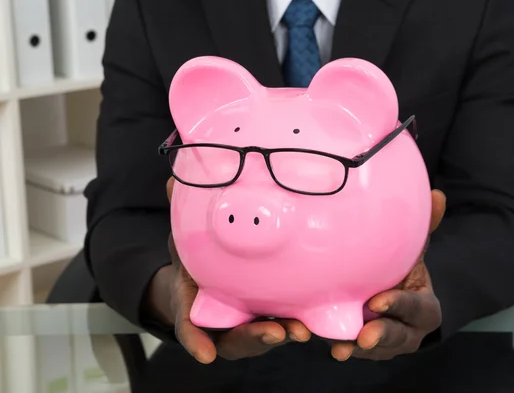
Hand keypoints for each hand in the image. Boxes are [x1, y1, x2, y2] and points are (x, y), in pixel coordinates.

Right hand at [145, 177, 311, 364]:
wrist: (209, 270)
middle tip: (273, 332)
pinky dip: (301, 322)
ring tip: (300, 329)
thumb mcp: (187, 238)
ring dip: (284, 333)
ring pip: (266, 335)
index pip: (192, 327)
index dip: (197, 341)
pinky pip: (287, 321)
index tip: (206, 354)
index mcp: (198, 305)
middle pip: (237, 339)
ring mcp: (250, 320)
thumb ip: (181, 215)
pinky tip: (317, 317)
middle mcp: (225, 320)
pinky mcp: (274, 313)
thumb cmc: (197, 258)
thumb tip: (175, 180)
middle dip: (254, 338)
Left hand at [331, 189, 446, 360]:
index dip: (399, 305)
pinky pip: (357, 351)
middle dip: (382, 335)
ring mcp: (389, 343)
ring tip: (342, 348)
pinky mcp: (370, 349)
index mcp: (425, 307)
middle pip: (398, 336)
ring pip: (377, 349)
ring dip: (359, 349)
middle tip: (364, 334)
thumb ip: (424, 227)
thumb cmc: (405, 269)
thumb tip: (437, 195)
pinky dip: (345, 349)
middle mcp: (410, 330)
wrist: (398, 293)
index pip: (416, 307)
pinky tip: (333, 348)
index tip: (377, 301)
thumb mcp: (415, 250)